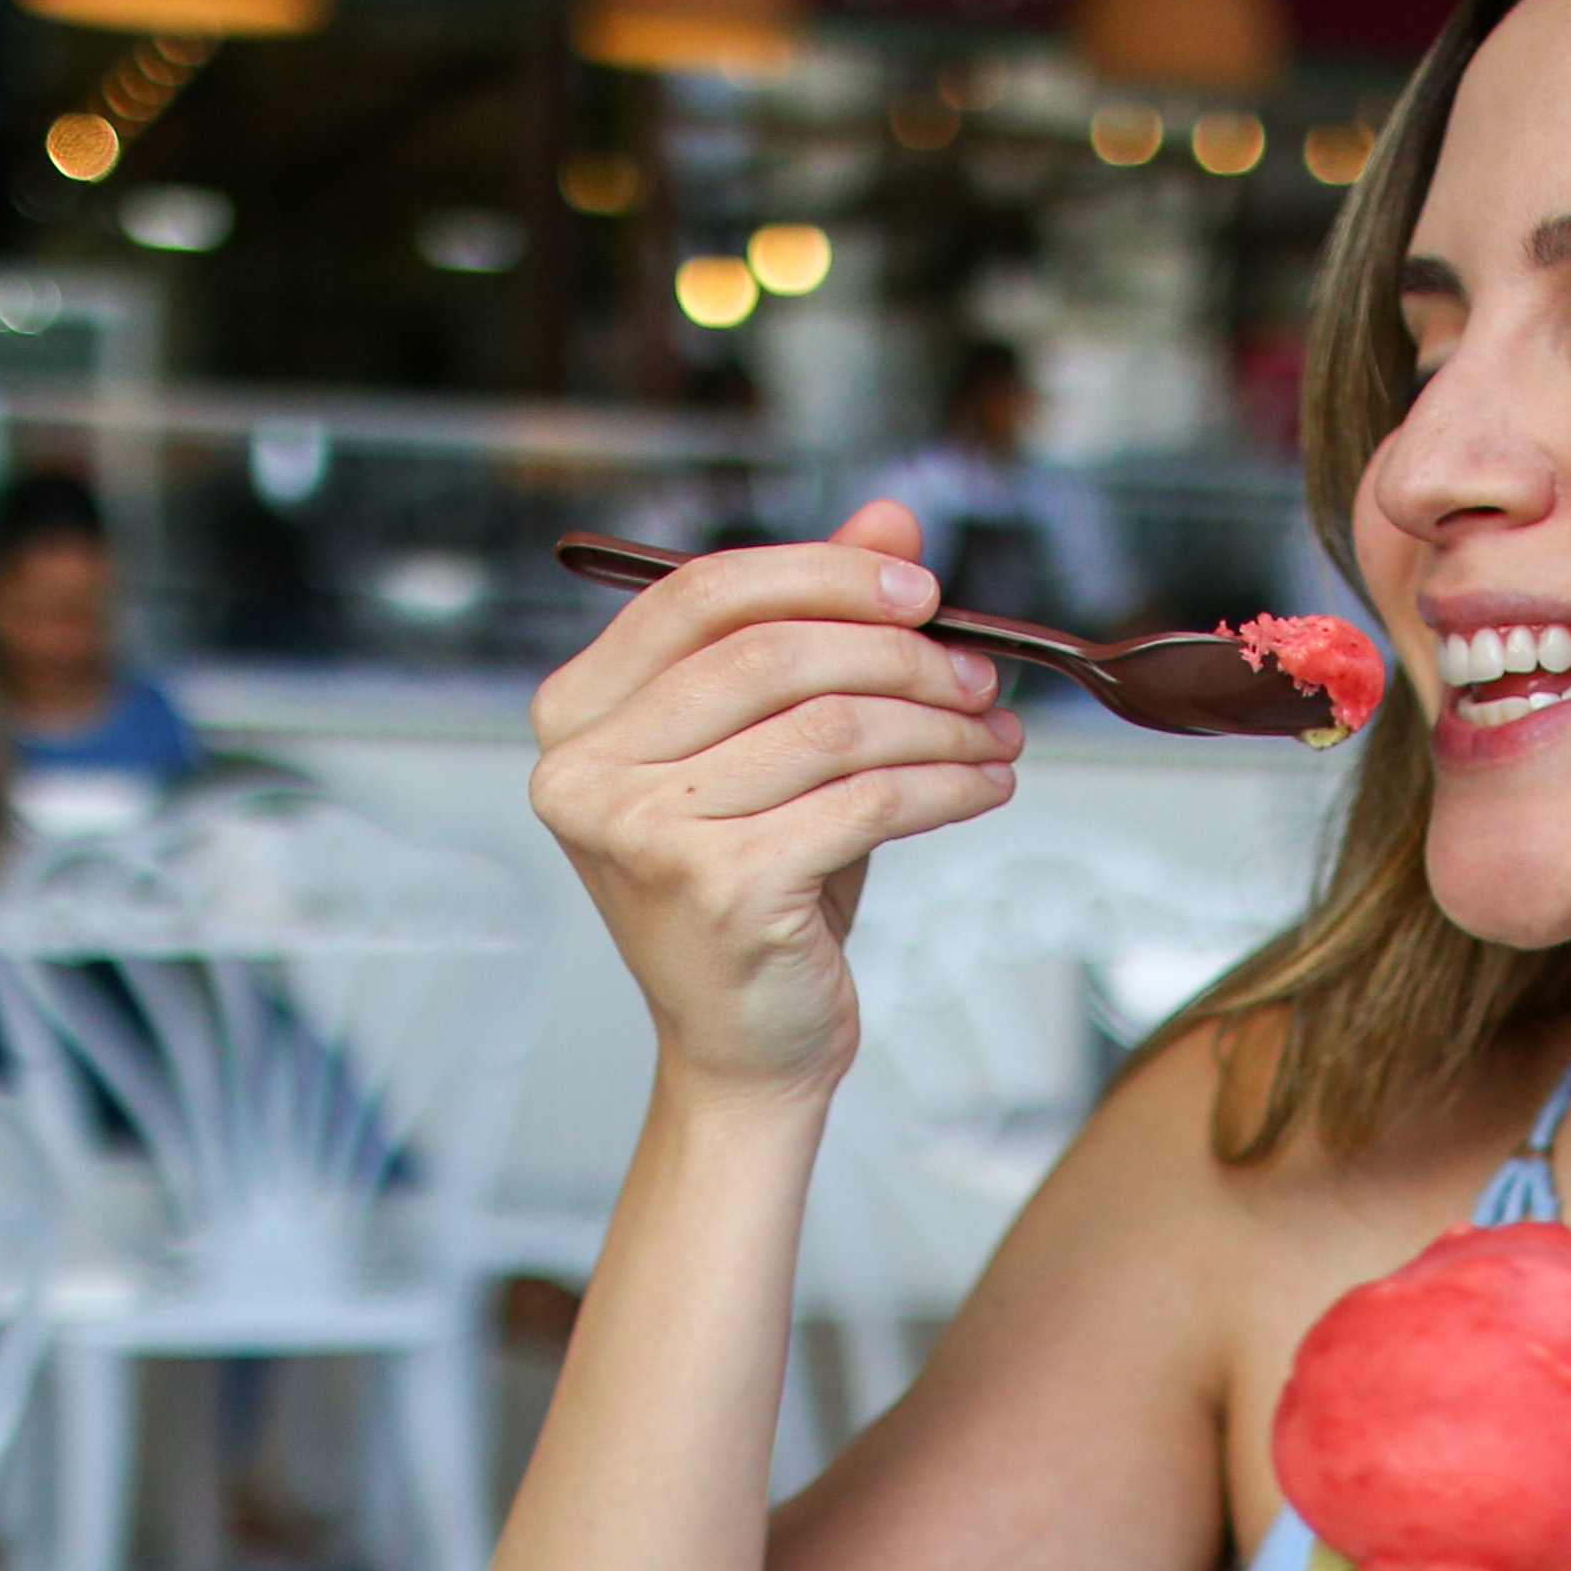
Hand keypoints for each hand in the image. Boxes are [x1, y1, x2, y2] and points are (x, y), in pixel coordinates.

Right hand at [527, 500, 1023, 1104]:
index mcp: (577, 714)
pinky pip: (863, 802)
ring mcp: (644, 832)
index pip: (701, 594)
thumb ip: (819, 628)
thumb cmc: (756, 895)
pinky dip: (945, 787)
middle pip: (771, 654)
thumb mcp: (778, 748)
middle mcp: (586, 770)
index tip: (921, 588)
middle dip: (898, 652)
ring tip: (994, 734)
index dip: (823, 573)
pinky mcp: (719, 889)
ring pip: (830, 727)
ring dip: (938, 724)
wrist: (744, 1050)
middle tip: (977, 672)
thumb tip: (891, 519)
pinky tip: (984, 787)